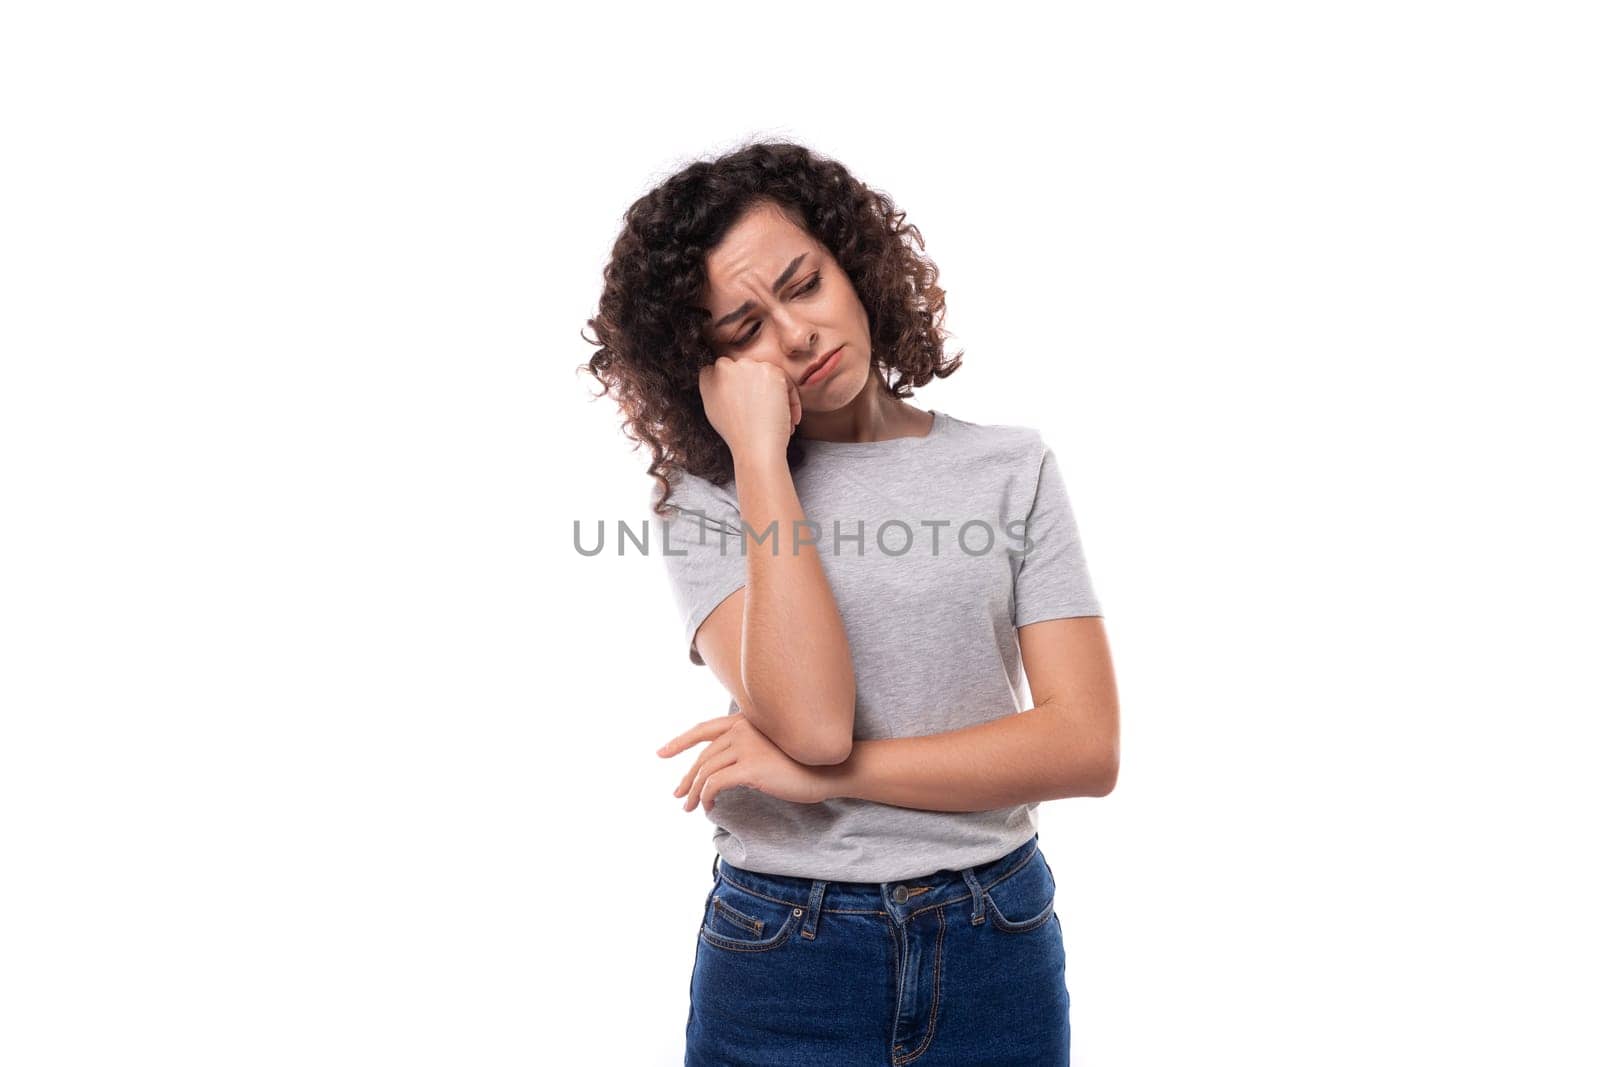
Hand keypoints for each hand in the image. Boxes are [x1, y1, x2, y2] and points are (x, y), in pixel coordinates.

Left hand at [656, 710, 830, 811]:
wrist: (830, 769)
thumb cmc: (804, 761)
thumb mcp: (773, 747)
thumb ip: (750, 747)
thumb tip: (726, 766)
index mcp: (747, 720)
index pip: (704, 729)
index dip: (680, 741)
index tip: (662, 752)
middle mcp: (743, 728)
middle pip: (703, 755)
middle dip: (687, 777)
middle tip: (678, 794)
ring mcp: (746, 746)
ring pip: (705, 771)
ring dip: (694, 792)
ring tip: (690, 807)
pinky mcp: (750, 768)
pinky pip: (715, 784)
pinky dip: (706, 797)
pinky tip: (708, 807)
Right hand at [698, 356, 801, 460]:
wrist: (755, 447)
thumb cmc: (738, 436)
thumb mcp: (715, 411)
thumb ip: (716, 390)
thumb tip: (726, 380)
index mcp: (708, 378)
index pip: (721, 369)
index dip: (736, 385)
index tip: (746, 402)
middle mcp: (724, 367)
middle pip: (746, 369)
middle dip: (758, 388)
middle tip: (765, 413)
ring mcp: (747, 367)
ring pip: (767, 374)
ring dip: (776, 394)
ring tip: (779, 419)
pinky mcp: (770, 371)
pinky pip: (785, 381)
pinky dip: (791, 399)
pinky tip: (790, 419)